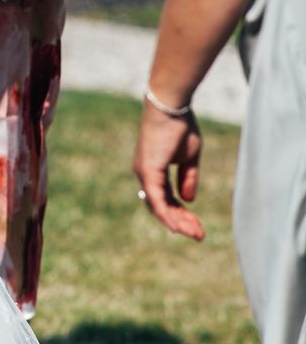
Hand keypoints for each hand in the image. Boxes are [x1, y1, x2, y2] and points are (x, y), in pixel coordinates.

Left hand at [131, 102, 204, 239]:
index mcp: (153, 172)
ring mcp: (144, 174)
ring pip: (159, 206)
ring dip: (178, 222)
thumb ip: (187, 178)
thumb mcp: (189, 157)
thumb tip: (188, 199)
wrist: (171, 107)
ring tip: (196, 234)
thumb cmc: (179, 127)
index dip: (181, 213)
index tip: (198, 225)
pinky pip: (156, 198)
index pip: (165, 199)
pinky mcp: (148, 171)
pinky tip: (178, 227)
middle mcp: (145, 175)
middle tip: (200, 235)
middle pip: (161, 206)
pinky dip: (166, 214)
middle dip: (181, 222)